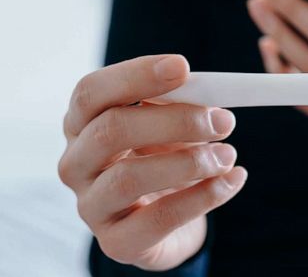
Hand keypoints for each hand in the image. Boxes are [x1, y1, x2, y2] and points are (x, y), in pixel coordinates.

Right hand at [58, 55, 246, 269]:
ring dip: (190, 162)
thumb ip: (179, 103)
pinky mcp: (116, 242)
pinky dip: (202, 197)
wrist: (166, 220)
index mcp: (81, 123)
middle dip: (174, 120)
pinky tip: (231, 181)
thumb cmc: (163, 157)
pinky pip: (158, 219)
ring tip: (228, 155)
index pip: (91, 91)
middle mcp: (76, 163)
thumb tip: (210, 92)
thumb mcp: (168, 124)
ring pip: (129, 178)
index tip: (182, 66)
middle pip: (110, 130)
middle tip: (222, 120)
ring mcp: (91, 206)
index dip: (135, 75)